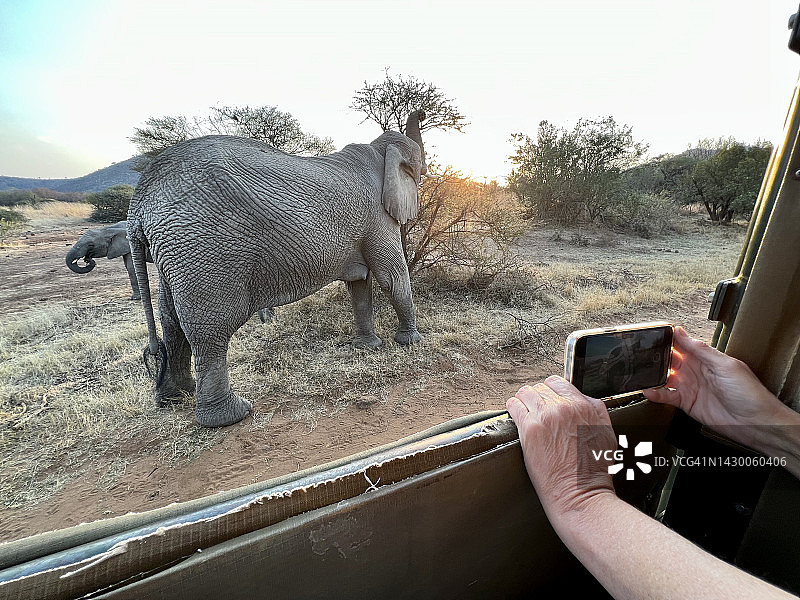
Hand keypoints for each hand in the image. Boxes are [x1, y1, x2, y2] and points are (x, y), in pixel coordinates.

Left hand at [506, 376, 616, 519]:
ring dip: (524, 400)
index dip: (551, 390)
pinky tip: (514, 412)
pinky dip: (513, 407)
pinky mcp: (530, 429)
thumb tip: (581, 400)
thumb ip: (594, 411)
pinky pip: (514, 406)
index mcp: (586, 406)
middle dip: (538, 396)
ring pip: (526, 393)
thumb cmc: (594, 470)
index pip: (559, 383)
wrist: (581, 492)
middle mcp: (565, 407)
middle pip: (541, 387)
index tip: (547, 397)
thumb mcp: (606, 433)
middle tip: (535, 407)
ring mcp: (546, 416)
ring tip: (523, 407)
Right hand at [643, 327, 791, 451]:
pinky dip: (656, 394)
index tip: (652, 335)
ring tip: (640, 372)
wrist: (755, 423)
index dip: (668, 339)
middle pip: (670, 360)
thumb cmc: (749, 393)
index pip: (682, 344)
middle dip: (656, 356)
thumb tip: (682, 332)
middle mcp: (696, 371)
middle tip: (640, 353)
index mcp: (705, 358)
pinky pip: (667, 397)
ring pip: (665, 377)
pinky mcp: (687, 403)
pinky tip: (648, 390)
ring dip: (653, 375)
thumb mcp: (725, 365)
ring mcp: (690, 387)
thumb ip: (701, 350)